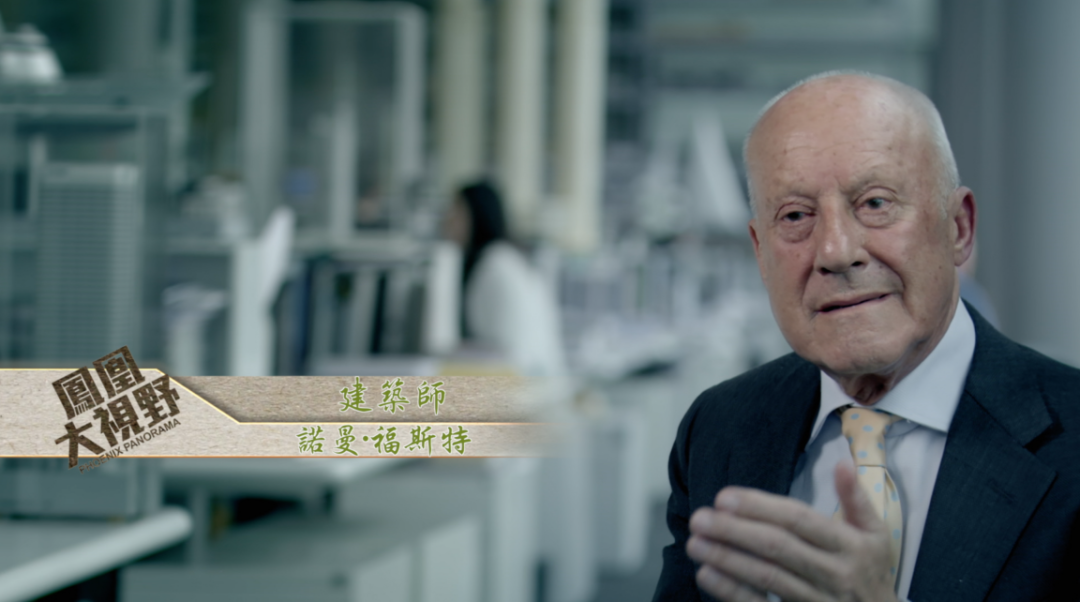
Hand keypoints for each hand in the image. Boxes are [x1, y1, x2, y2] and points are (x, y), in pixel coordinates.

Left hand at [685, 462, 898, 601]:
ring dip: (727, 559)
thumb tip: (843, 461)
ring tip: (695, 543)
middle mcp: (836, 574)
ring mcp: (818, 601)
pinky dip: (732, 592)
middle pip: (778, 548)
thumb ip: (856, 498)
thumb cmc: (871, 572)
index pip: (799, 521)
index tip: (724, 497)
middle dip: (735, 531)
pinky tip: (707, 574)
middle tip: (700, 517)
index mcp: (852, 545)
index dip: (760, 507)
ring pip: (767, 577)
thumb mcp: (875, 535)